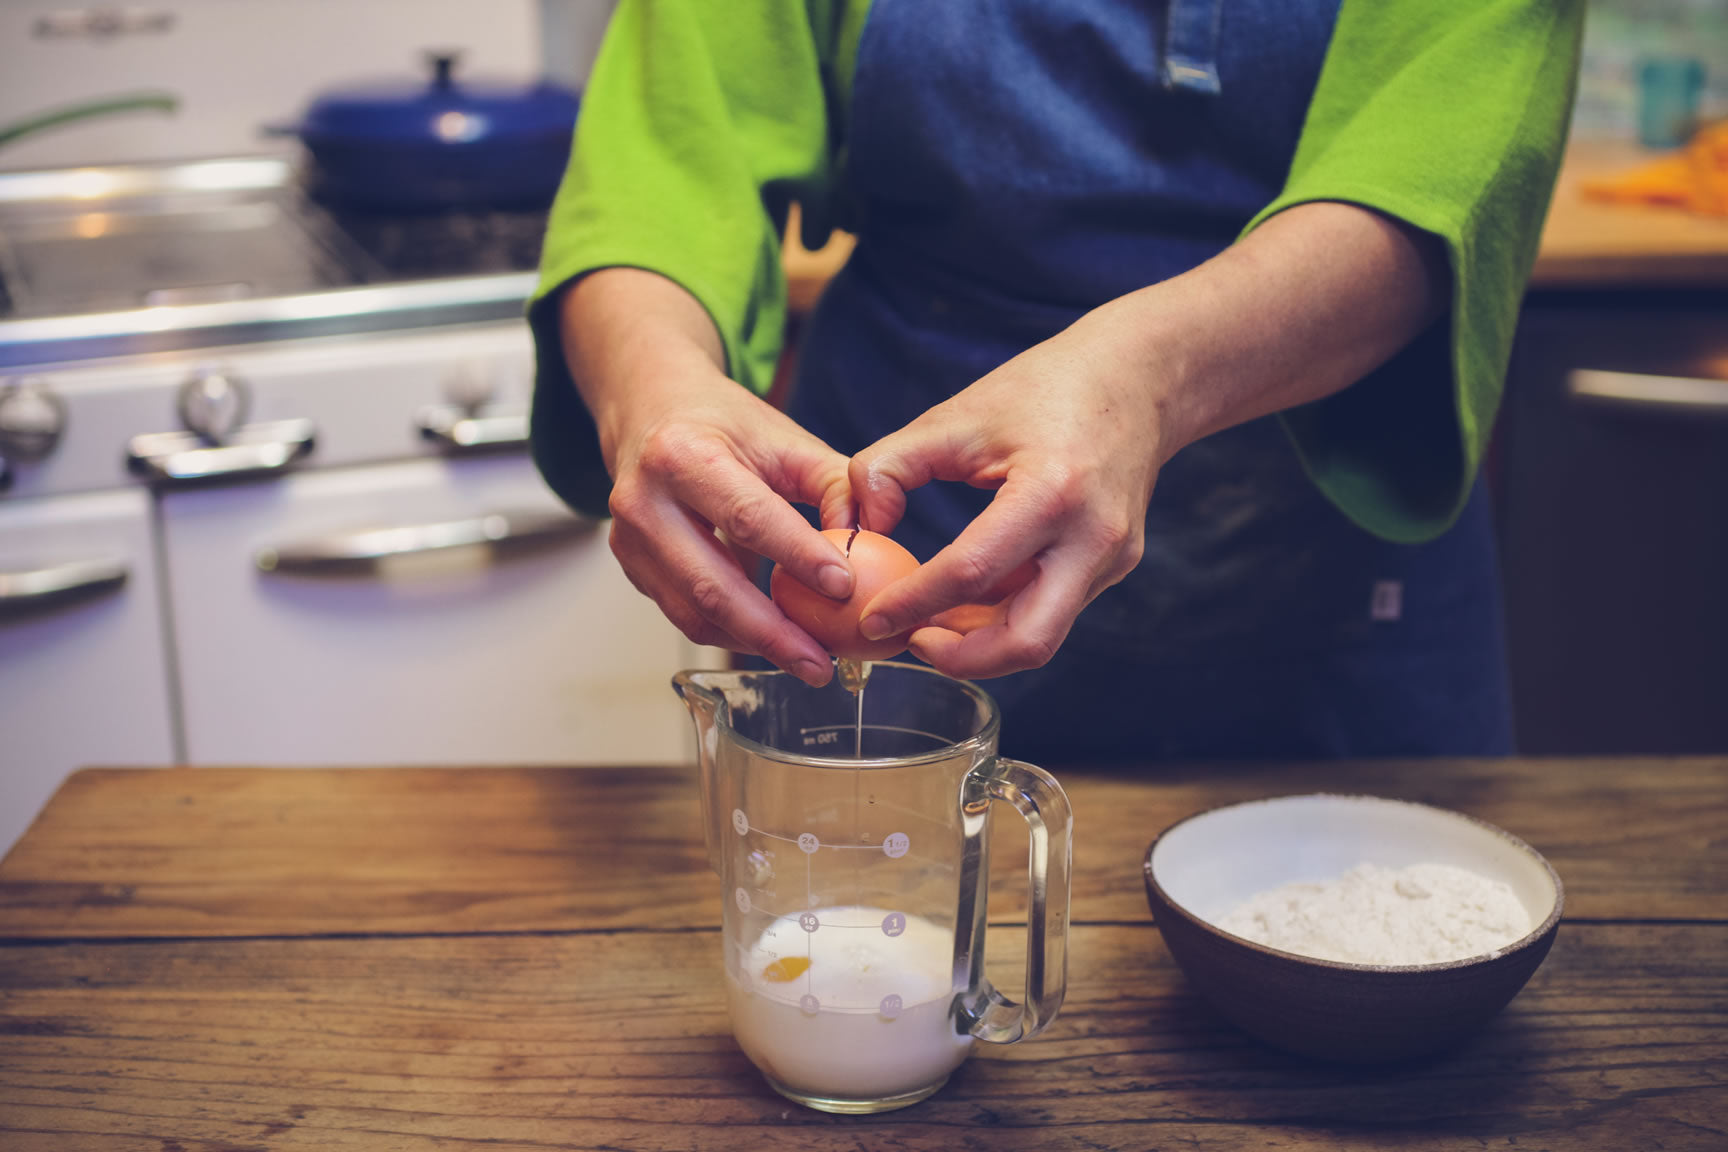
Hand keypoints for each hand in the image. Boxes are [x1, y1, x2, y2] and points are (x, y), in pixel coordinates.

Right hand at [562, 269, 855, 685]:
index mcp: (681, 456)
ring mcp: (629, 542)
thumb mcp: (784, 437)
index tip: (844, 588)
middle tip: (822, 663)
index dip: (798, 555)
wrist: (650, 413)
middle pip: (712, 586)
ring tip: (807, 659)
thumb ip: (834, 482)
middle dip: (773, 633)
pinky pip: (686, 616)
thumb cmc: (723, 427)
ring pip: (694, 615)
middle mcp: (644, 502)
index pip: (747, 516)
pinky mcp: (632, 570)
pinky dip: (733, 635)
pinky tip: (774, 639)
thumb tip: (870, 534)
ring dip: (754, 645)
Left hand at [849, 311, 1165, 678]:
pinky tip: (967, 603)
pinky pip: (1053, 610)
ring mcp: (1112, 558)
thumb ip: (888, 467)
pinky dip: (1005, 617)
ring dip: (981, 643)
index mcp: (1051, 492)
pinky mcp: (1115, 565)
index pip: (972, 573)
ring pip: (1041, 635)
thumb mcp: (953, 416)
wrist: (1138, 379)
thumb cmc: (1041, 390)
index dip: (914, 604)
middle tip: (910, 640)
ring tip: (930, 622)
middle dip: (960, 658)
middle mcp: (1093, 538)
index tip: (871, 619)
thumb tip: (856, 527)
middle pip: (1027, 642)